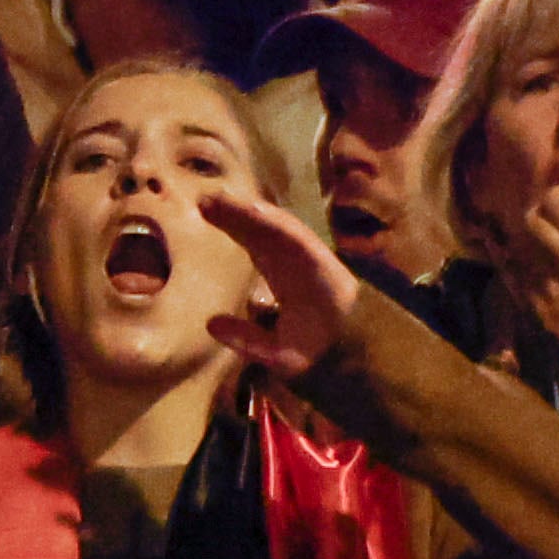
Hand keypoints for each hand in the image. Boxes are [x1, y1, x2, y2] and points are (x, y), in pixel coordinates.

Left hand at [199, 186, 364, 384]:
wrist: (354, 359)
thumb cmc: (317, 352)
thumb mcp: (274, 351)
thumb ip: (245, 337)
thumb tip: (211, 323)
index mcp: (285, 278)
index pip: (256, 245)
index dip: (233, 227)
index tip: (203, 212)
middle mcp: (295, 264)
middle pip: (261, 232)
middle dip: (234, 215)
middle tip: (204, 199)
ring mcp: (309, 260)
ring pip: (275, 230)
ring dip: (249, 214)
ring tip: (220, 200)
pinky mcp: (322, 262)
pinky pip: (297, 238)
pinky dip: (277, 223)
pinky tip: (254, 210)